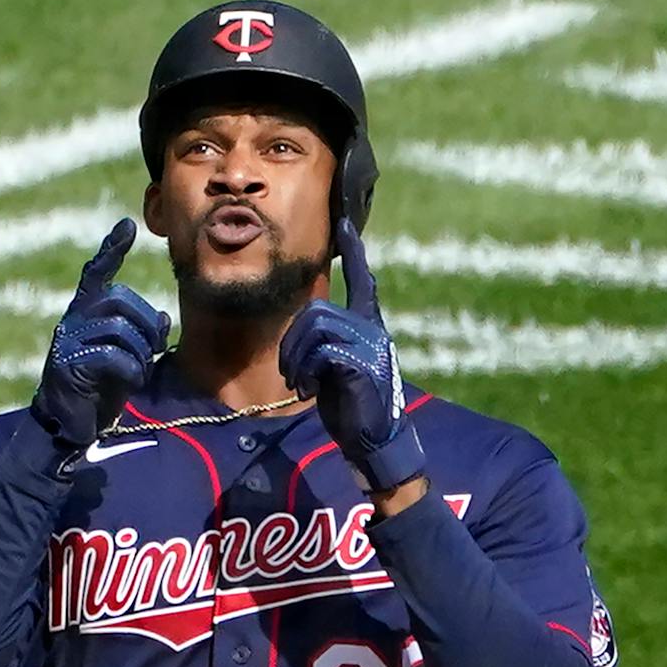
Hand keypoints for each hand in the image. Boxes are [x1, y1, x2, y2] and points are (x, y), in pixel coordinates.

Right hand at [31, 219, 170, 448]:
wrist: (71, 424)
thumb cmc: (100, 388)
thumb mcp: (127, 357)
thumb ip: (141, 335)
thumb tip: (161, 316)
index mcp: (86, 314)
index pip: (96, 273)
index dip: (111, 249)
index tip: (127, 226)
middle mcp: (74, 320)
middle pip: (119, 299)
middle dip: (146, 322)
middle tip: (154, 346)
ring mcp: (67, 341)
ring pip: (117, 327)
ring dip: (140, 350)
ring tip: (140, 369)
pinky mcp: (67, 365)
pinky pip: (110, 355)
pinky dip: (131, 368)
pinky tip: (132, 380)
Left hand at [277, 219, 425, 493]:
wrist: (374, 442)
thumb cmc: (352, 406)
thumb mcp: (337, 368)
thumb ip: (328, 342)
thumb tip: (308, 327)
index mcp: (368, 326)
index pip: (363, 280)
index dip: (354, 252)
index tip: (345, 224)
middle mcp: (373, 329)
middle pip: (316, 310)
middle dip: (293, 341)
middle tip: (292, 372)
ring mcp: (371, 346)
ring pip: (316, 326)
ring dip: (297, 356)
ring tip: (300, 382)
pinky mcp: (364, 365)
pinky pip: (322, 351)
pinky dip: (307, 371)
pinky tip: (309, 390)